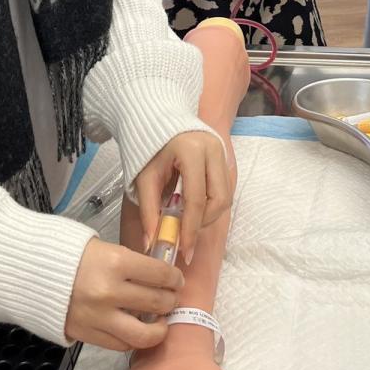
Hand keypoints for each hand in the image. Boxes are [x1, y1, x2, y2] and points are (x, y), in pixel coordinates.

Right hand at [65, 237, 184, 351]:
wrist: (34, 272)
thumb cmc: (72, 255)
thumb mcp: (105, 247)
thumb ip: (132, 262)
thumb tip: (159, 275)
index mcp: (117, 262)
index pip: (161, 274)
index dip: (175, 278)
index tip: (176, 280)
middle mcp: (111, 291)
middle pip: (157, 302)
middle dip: (171, 300)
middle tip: (171, 298)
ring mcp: (99, 317)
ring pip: (144, 334)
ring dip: (159, 328)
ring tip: (161, 321)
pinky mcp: (88, 334)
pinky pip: (122, 345)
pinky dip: (134, 339)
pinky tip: (137, 329)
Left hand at [135, 130, 231, 263]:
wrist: (156, 118)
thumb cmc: (148, 147)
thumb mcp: (144, 177)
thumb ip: (148, 210)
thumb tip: (151, 243)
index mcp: (192, 151)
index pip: (196, 199)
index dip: (191, 228)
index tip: (184, 250)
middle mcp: (213, 150)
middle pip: (219, 200)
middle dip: (202, 223)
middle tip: (185, 236)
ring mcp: (222, 151)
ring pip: (225, 196)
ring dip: (208, 215)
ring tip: (187, 221)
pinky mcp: (224, 156)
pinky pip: (224, 189)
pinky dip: (210, 204)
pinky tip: (193, 209)